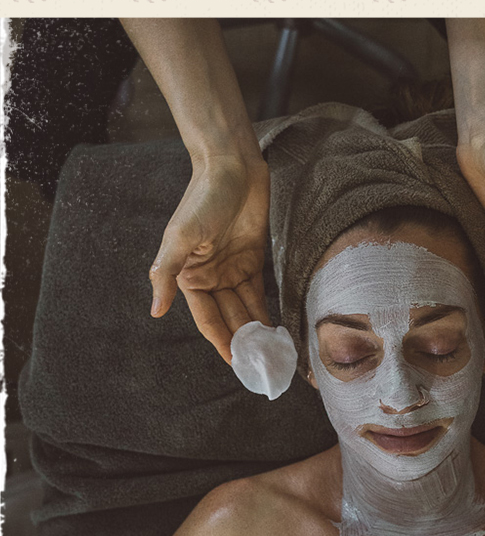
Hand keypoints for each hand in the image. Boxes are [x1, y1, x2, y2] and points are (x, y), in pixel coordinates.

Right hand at [149, 152, 271, 362]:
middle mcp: (209, 278)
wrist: (232, 169)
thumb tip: (156, 311)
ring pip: (245, 309)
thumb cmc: (203, 199)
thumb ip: (166, 274)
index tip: (237, 365)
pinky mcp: (252, 261)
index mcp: (188, 277)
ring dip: (257, 331)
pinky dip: (267, 311)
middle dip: (244, 342)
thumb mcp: (180, 236)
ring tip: (274, 354)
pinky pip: (259, 294)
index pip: (207, 319)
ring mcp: (231, 270)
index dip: (222, 342)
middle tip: (263, 367)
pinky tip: (278, 330)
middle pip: (229, 318)